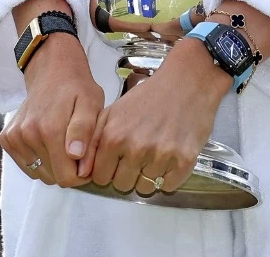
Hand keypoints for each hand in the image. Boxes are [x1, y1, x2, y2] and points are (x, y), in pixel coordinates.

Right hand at [0, 31, 102, 187]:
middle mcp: (27, 135)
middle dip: (68, 169)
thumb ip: (84, 130)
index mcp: (50, 129)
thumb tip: (75, 155)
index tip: (88, 159)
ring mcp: (14, 137)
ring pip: (40, 174)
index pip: (67, 178)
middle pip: (54, 178)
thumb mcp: (91, 103)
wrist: (51, 70)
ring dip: (54, 164)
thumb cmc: (77, 89)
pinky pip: (27, 166)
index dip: (82, 173)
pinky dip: (39, 160)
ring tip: (63, 142)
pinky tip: (48, 141)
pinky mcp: (6, 138)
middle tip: (77, 148)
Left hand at [89, 38, 229, 195]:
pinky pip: (169, 186)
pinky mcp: (184, 161)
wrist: (187, 81)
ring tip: (155, 153)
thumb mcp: (113, 112)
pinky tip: (170, 156)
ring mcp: (161, 156)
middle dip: (128, 174)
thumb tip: (82, 172)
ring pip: (146, 188)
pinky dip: (169, 176)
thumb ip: (94, 141)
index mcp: (114, 136)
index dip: (108, 170)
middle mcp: (135, 148)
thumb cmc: (149, 96)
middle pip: (123, 186)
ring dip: (149, 175)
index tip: (117, 161)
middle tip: (139, 155)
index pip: (100, 177)